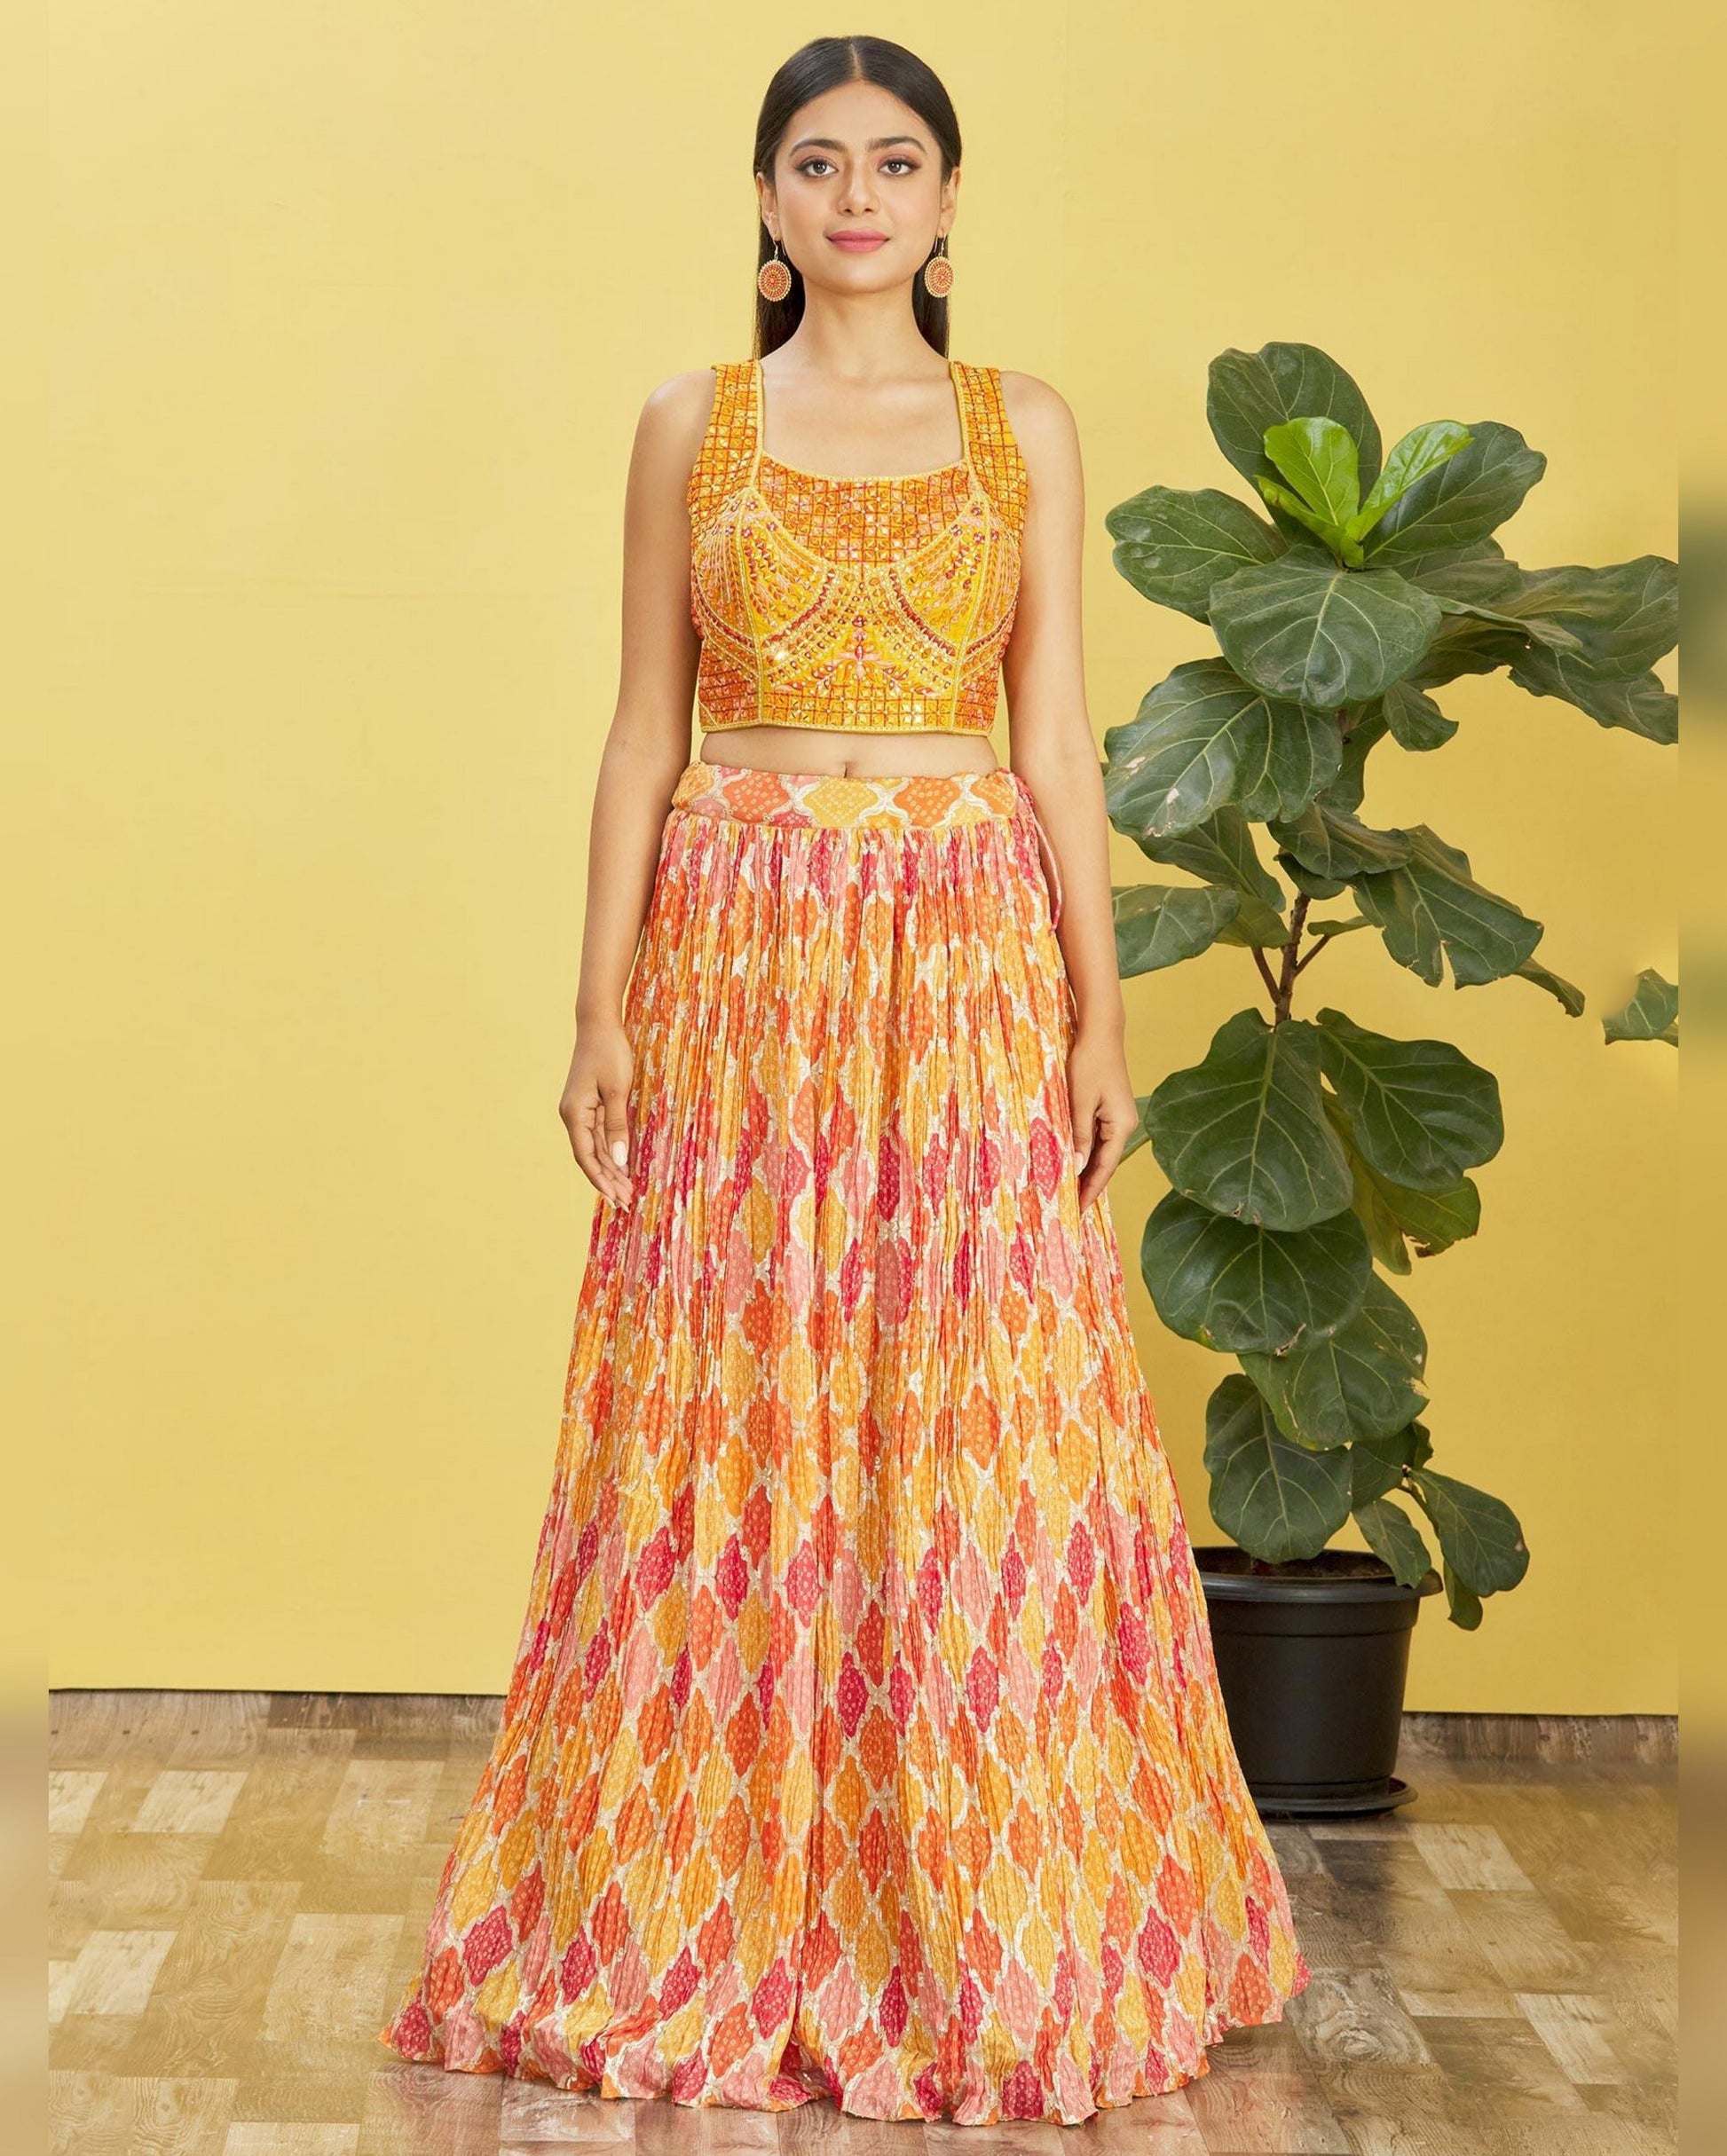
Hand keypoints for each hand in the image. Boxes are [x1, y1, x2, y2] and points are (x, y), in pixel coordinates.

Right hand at [560, 1017, 635, 1207]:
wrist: (599, 1024)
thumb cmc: (609, 1052)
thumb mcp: (617, 1089)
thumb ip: (617, 1126)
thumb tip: (620, 1160)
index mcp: (574, 1113)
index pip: (586, 1156)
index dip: (601, 1179)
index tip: (616, 1198)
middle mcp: (573, 1115)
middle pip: (590, 1156)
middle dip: (608, 1180)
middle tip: (627, 1202)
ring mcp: (580, 1111)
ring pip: (596, 1148)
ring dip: (611, 1169)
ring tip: (628, 1190)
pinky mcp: (590, 1105)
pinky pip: (600, 1135)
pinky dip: (612, 1151)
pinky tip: (623, 1166)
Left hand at [1066, 1026, 1138, 1212]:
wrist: (1100, 1032)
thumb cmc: (1089, 1063)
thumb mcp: (1079, 1102)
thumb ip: (1079, 1137)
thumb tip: (1077, 1168)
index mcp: (1122, 1126)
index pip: (1105, 1168)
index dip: (1090, 1191)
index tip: (1077, 1211)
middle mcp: (1125, 1125)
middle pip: (1105, 1163)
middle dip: (1087, 1185)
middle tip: (1067, 1207)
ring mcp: (1119, 1117)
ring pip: (1100, 1152)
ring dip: (1085, 1169)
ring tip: (1067, 1191)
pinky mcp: (1110, 1109)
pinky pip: (1097, 1138)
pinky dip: (1085, 1152)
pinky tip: (1072, 1162)